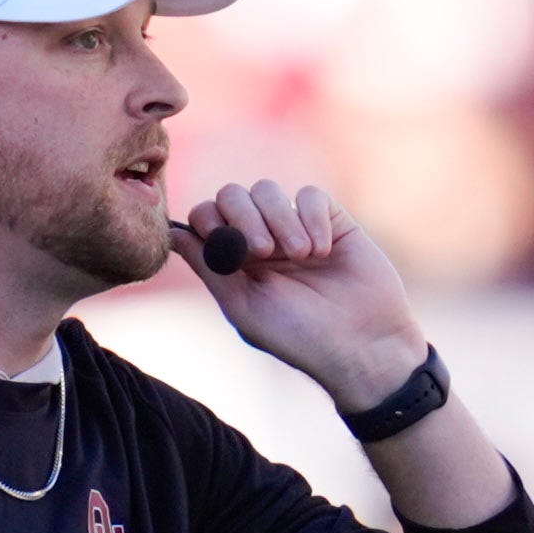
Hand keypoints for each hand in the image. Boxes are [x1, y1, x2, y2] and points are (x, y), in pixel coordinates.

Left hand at [170, 181, 426, 411]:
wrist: (362, 343)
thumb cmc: (299, 335)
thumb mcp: (244, 306)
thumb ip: (210, 267)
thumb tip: (171, 234)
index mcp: (232, 261)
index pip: (204, 217)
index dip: (210, 223)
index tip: (232, 252)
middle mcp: (260, 239)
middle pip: (230, 195)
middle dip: (242, 216)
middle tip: (263, 252)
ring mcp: (295, 227)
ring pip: (268, 190)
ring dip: (280, 220)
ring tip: (301, 256)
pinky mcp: (331, 220)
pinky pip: (310, 195)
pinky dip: (312, 218)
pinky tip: (323, 250)